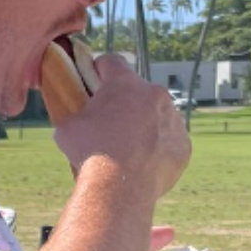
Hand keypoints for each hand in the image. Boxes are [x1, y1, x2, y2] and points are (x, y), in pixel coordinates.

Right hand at [53, 55, 190, 199]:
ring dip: (144, 124)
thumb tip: (76, 115)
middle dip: (124, 102)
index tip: (93, 82)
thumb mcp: (67, 126)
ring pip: (157, 115)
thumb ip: (76, 112)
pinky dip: (158, 147)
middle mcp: (154, 95)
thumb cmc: (89, 152)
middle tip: (109, 123)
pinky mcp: (183, 145)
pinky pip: (169, 140)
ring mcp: (173, 120)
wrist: (118, 188)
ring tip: (126, 148)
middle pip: (138, 90)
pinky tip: (142, 162)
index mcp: (125, 83)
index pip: (112, 62)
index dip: (99, 70)